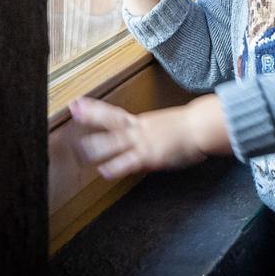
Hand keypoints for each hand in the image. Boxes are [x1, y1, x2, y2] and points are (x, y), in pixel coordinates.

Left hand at [69, 94, 230, 180]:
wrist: (202, 127)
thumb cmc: (188, 128)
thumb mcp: (163, 127)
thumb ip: (149, 133)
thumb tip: (142, 140)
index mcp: (141, 122)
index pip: (113, 114)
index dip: (94, 109)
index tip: (77, 103)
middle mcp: (138, 129)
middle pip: (110, 121)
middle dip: (91, 117)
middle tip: (73, 111)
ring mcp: (143, 141)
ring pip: (115, 142)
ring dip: (96, 147)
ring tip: (79, 150)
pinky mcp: (150, 156)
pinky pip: (129, 162)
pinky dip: (116, 166)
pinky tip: (104, 171)